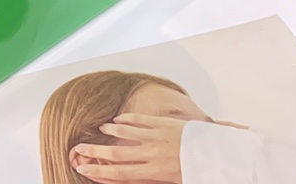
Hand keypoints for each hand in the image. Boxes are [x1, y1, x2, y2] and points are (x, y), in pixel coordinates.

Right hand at [69, 113, 187, 182]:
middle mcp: (150, 153)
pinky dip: (126, 119)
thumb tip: (132, 177)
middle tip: (78, 150)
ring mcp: (155, 136)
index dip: (99, 172)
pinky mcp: (162, 123)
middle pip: (116, 153)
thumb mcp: (173, 181)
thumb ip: (151, 178)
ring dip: (109, 131)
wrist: (216, 152)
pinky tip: (118, 119)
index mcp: (153, 172)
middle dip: (94, 152)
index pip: (119, 173)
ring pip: (125, 132)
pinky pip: (139, 120)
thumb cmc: (198, 170)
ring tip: (100, 130)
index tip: (84, 170)